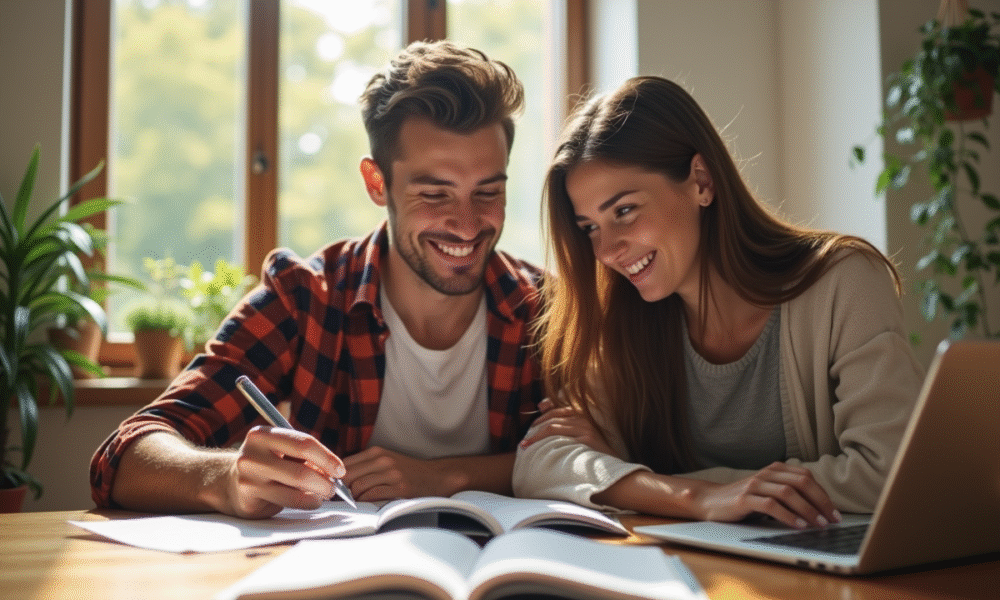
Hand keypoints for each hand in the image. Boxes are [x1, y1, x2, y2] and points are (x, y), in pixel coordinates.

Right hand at [222, 425, 346, 518]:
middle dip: (324, 481)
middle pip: (300, 469)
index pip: (303, 444)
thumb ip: (305, 457)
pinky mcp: (248, 498)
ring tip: (325, 494)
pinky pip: (286, 502)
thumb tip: (335, 472)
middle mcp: (252, 454)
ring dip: (317, 494)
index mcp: (263, 435)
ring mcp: (248, 477)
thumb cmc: (267, 464)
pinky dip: (306, 503)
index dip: (327, 457)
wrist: (229, 483)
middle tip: (334, 487)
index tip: (340, 470)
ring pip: (295, 488)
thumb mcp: (282, 452)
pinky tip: (312, 501)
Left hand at [341, 446, 452, 501]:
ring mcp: (392, 474)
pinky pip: (372, 496)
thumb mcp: (386, 460)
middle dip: (342, 490)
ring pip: (358, 487)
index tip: (336, 489)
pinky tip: (369, 504)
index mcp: (377, 452)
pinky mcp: (400, 488)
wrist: (436, 476)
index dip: (337, 478)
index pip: (345, 464)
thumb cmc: (408, 471)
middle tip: (343, 500)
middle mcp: (383, 460)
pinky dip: (366, 502)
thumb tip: (339, 480)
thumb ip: (365, 466)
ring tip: (357, 503)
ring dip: (354, 498)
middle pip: (349, 476)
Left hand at [519, 398, 615, 455]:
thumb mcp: (579, 435)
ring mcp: (586, 428)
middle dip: (535, 429)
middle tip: (524, 442)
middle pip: (552, 419)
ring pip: (553, 427)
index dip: (541, 418)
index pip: (556, 411)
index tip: (530, 428)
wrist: (612, 468)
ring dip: (536, 437)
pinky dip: (546, 444)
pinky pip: (561, 438)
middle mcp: (583, 419)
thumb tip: (541, 404)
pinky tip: (539, 451)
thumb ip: (563, 422)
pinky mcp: (587, 439)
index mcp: (581, 416)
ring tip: (526, 446)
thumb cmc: (593, 453)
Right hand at [690, 462, 840, 528]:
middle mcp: (766, 474)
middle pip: (801, 482)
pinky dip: (788, 516)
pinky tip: (798, 525)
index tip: (834, 513)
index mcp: (774, 470)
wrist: (710, 501)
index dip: (823, 494)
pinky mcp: (744, 499)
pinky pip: (771, 505)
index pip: (806, 476)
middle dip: (821, 502)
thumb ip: (788, 494)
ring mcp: (754, 485)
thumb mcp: (768, 493)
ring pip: (788, 493)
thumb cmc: (744, 500)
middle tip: (832, 520)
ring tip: (819, 525)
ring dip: (808, 510)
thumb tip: (820, 510)